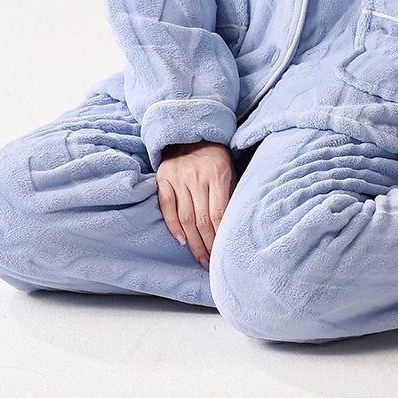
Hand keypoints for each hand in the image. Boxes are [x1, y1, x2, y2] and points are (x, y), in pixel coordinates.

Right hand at [156, 141, 236, 267]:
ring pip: (185, 217)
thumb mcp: (230, 171)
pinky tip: (181, 241)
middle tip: (211, 263)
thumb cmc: (216, 158)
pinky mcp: (163, 177)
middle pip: (201, 219)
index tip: (223, 254)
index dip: (219, 237)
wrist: (192, 133)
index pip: (218, 213)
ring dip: (193, 242)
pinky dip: (173, 226)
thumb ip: (230, 196)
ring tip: (200, 258)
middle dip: (207, 244)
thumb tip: (233, 228)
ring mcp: (178, 176)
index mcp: (218, 172)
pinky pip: (167, 206)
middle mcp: (196, 174)